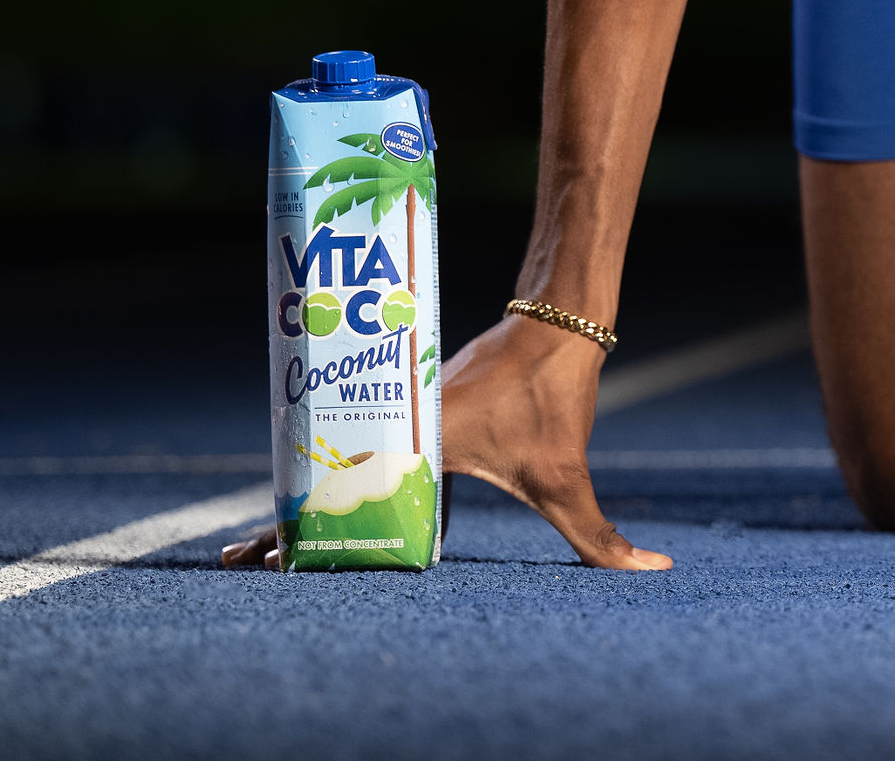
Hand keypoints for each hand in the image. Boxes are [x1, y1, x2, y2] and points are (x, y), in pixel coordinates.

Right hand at [217, 311, 671, 570]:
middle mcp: (398, 428)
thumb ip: (600, 538)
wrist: (556, 320)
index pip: (350, 501)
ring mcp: (400, 414)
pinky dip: (333, 473)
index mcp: (419, 448)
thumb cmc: (555, 398)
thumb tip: (655, 573)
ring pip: (341, 465)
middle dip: (284, 528)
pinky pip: (364, 449)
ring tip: (256, 547)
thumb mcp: (567, 480)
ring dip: (300, 500)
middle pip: (329, 488)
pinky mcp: (411, 408)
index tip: (262, 564)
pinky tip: (309, 498)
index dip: (304, 536)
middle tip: (239, 566)